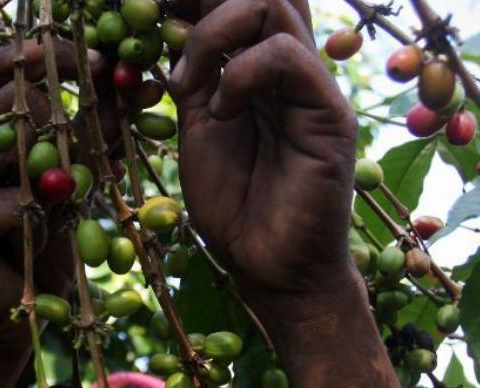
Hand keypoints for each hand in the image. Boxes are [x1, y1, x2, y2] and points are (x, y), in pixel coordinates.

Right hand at [0, 41, 107, 346]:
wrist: (6, 325)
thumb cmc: (38, 256)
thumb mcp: (72, 191)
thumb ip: (89, 143)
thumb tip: (128, 90)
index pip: (1, 75)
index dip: (45, 58)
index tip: (97, 60)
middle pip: (6, 104)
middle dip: (59, 115)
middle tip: (84, 147)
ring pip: (7, 149)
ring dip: (47, 178)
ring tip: (50, 212)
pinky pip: (7, 204)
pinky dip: (34, 223)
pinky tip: (28, 245)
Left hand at [168, 0, 358, 304]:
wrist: (272, 270)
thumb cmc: (237, 209)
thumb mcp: (197, 133)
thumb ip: (193, 82)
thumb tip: (167, 35)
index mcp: (259, 68)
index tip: (150, 5)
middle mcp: (289, 66)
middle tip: (161, 21)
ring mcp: (312, 86)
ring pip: (275, 4)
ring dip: (215, 32)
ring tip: (188, 82)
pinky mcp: (329, 113)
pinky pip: (288, 56)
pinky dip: (242, 73)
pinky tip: (222, 111)